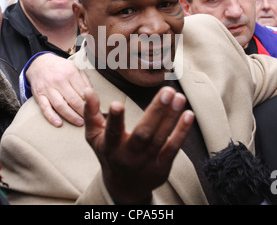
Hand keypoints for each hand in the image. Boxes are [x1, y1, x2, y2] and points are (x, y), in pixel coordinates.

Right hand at [25, 53, 90, 126]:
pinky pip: (45, 108)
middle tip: (90, 120)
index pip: (84, 92)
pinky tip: (59, 123)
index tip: (96, 111)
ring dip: (71, 117)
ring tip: (80, 123)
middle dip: (83, 112)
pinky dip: (51, 117)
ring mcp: (48, 88)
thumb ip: (85, 81)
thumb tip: (93, 95)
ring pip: (61, 106)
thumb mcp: (75, 68)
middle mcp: (59, 80)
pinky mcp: (39, 95)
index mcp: (71, 73)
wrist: (40, 63)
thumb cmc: (61, 68)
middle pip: (74, 100)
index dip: (91, 103)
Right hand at [83, 86, 194, 203]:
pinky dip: (181, 131)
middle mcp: (129, 155)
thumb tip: (88, 90)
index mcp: (110, 146)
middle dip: (156, 111)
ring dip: (172, 116)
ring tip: (179, 97)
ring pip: (160, 138)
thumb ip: (90, 113)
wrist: (125, 186)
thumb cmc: (109, 154)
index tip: (116, 104)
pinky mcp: (162, 166)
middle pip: (143, 133)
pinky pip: (173, 148)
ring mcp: (147, 162)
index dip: (114, 119)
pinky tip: (188, 115)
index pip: (112, 132)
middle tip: (167, 91)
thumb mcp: (94, 137)